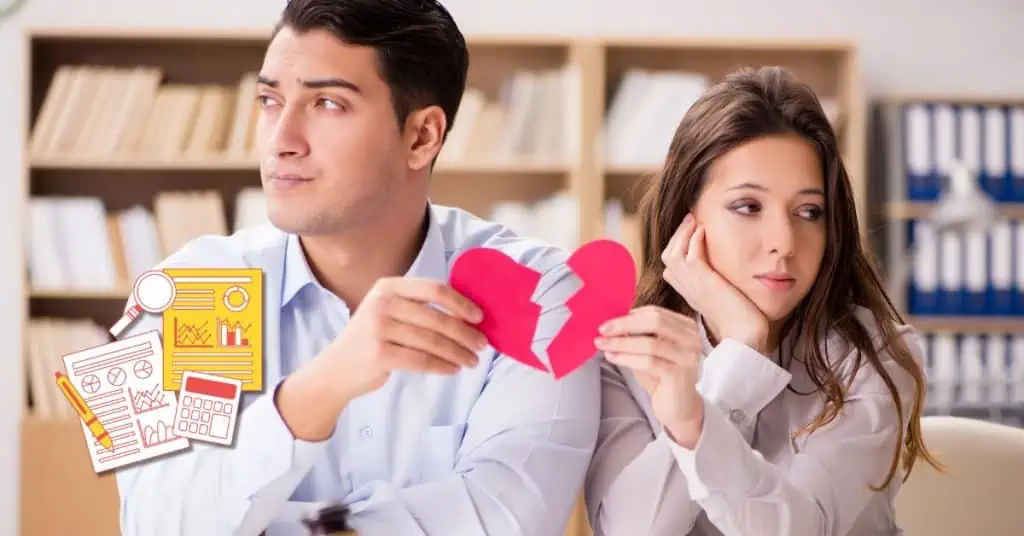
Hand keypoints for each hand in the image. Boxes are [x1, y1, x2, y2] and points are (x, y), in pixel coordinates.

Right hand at [322, 277, 487, 398]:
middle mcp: (382, 303)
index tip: (479, 317)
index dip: (461, 303)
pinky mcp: (379, 354)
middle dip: (464, 333)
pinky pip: (421, 360)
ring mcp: (378, 328)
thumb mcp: (389, 312)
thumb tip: (467, 316)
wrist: (337, 369)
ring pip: (431, 341)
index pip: (434, 289)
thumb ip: (419, 307)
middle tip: (482, 345)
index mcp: (388, 287)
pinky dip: (442, 366)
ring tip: (472, 361)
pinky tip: (453, 369)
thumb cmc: (373, 339)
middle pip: (436, 317)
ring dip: (457, 352)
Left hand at [596, 306, 704, 445]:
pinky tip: (611, 357)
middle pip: (655, 321)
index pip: (655, 312)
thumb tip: (612, 323)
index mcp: (685, 327)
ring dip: (622, 343)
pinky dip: (627, 358)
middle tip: (602, 329)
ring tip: (602, 344)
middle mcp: (691, 338)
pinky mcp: (679, 374)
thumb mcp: (650, 350)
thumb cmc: (662, 377)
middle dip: (625, 324)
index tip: (608, 322)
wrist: (679, 408)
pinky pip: (649, 362)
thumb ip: (638, 335)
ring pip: (651, 343)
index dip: (629, 315)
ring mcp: (687, 356)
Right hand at [661, 214, 769, 352]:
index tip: (690, 233)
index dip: (676, 247)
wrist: (746, 335)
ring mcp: (693, 286)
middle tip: (690, 219)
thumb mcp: (725, 298)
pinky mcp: (703, 282)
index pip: (671, 267)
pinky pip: (690, 255)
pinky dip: (694, 239)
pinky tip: (704, 229)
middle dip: (677, 235)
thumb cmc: (742, 320)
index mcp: (690, 293)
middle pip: (667, 257)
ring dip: (683, 233)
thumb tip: (724, 269)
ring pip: (673, 253)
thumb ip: (718, 284)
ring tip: (695, 219)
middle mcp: (687, 289)